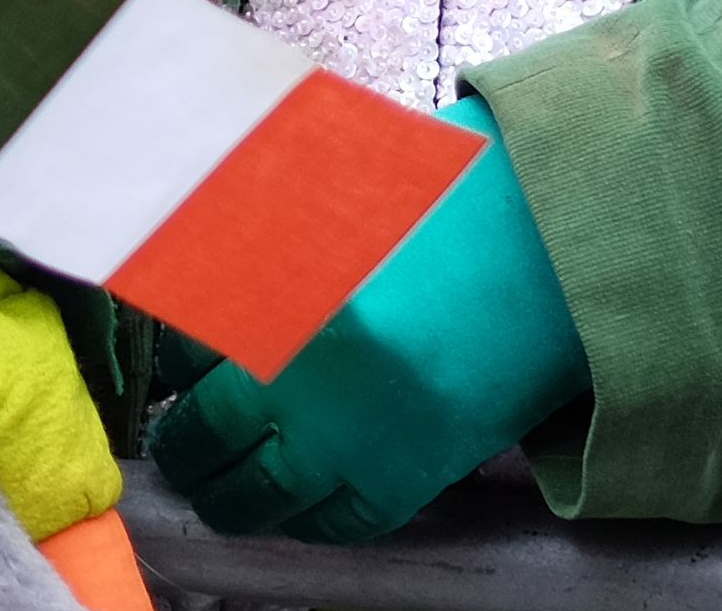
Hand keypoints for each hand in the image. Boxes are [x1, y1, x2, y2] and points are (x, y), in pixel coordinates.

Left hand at [151, 96, 585, 544]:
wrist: (546, 245)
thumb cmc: (438, 204)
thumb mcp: (325, 197)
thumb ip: (257, 232)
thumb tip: (192, 270)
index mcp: (264, 290)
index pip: (183, 352)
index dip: (175, 368)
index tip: (177, 375)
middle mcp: (294, 368)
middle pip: (204, 433)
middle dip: (182, 448)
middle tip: (176, 449)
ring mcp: (347, 432)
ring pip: (256, 493)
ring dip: (224, 500)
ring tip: (214, 494)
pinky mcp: (403, 475)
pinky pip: (334, 521)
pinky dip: (304, 523)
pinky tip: (293, 510)